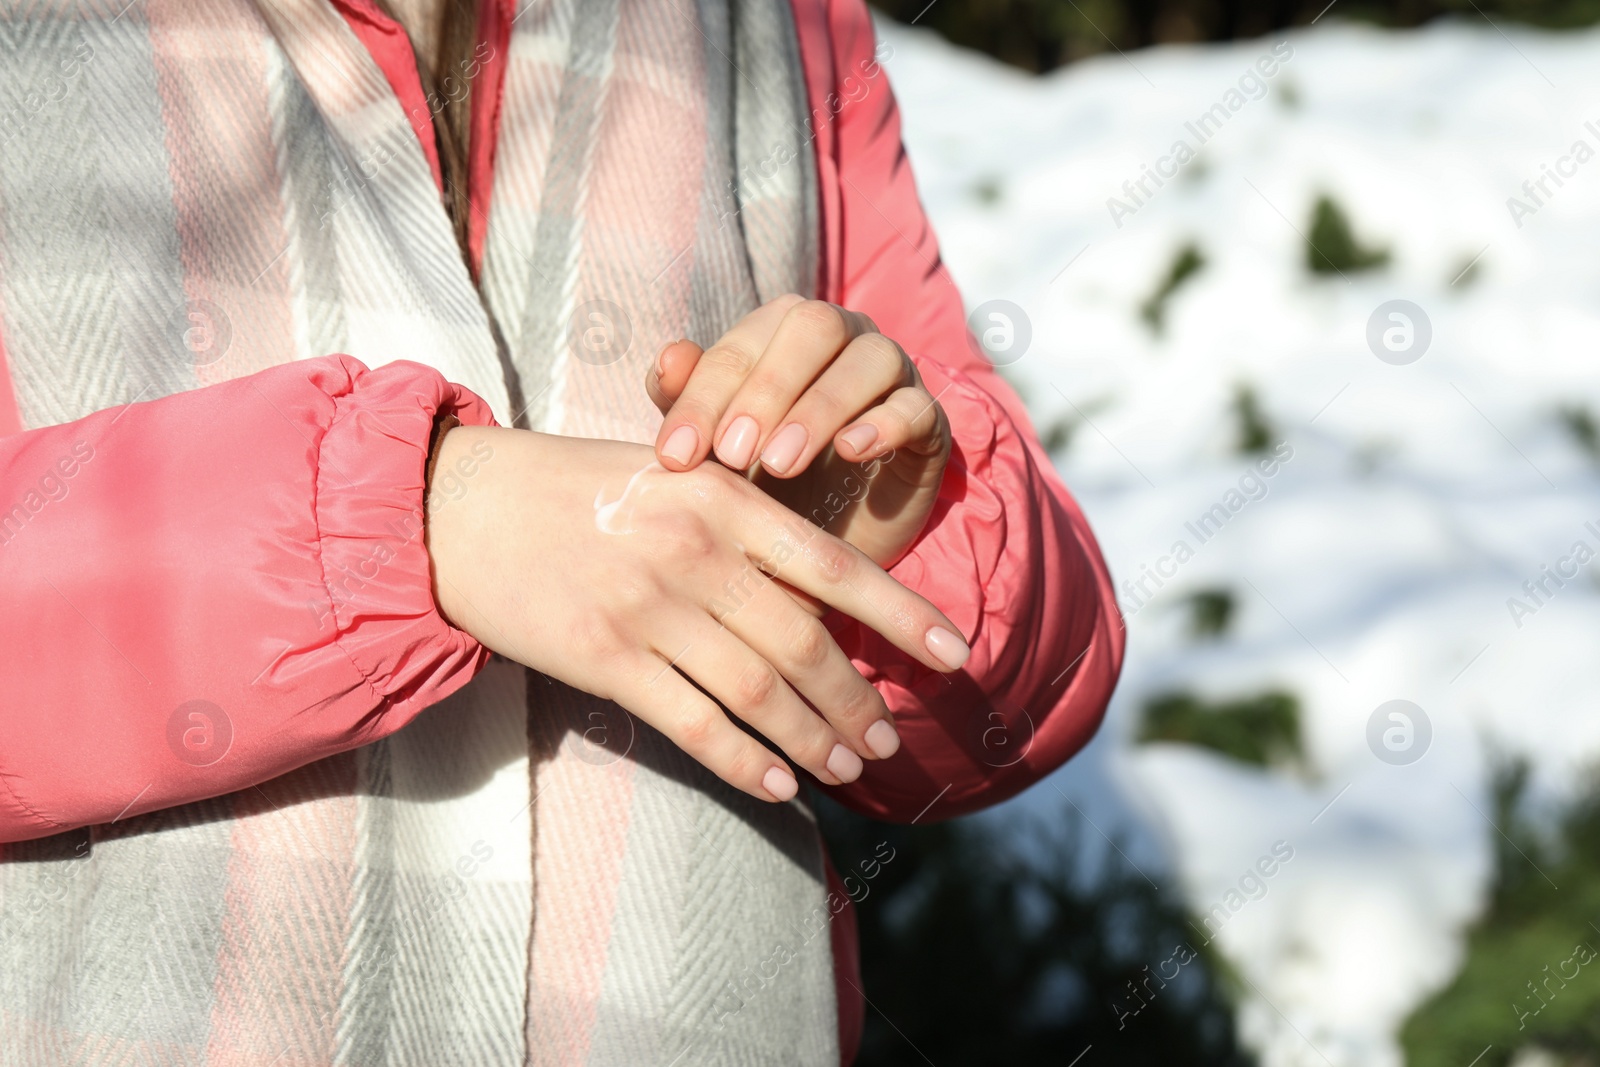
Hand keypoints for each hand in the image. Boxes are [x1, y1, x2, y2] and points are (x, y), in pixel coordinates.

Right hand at [424, 426, 971, 802]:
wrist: (458, 507)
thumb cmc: (569, 485)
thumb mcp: (668, 470)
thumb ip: (739, 513)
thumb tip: (814, 583)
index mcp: (721, 499)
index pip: (835, 565)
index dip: (901, 614)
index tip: (952, 653)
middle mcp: (695, 554)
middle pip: (806, 643)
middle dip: (858, 700)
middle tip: (890, 738)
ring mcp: (649, 609)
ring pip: (760, 692)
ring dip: (815, 739)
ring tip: (850, 769)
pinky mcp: (604, 659)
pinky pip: (693, 725)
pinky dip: (746, 762)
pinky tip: (781, 788)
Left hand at [646, 295, 950, 568]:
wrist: (827, 545)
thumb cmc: (763, 485)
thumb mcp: (715, 453)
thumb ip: (687, 403)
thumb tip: (668, 356)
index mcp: (782, 331)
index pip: (743, 344)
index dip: (704, 395)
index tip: (676, 455)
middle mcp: (844, 336)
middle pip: (814, 326)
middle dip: (767, 390)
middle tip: (733, 456)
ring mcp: (893, 373)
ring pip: (869, 359)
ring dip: (820, 408)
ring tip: (781, 465)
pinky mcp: (928, 423)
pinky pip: (916, 407)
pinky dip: (883, 425)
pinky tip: (850, 453)